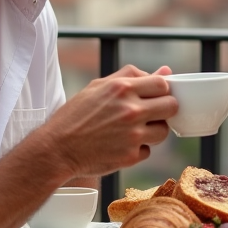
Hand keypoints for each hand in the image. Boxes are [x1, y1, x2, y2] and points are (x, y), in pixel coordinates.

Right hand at [45, 65, 177, 177]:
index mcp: (122, 88)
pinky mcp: (131, 156)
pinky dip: (138, 149)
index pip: (163, 84)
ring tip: (132, 130)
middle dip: (164, 109)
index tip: (155, 96)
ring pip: (163, 131)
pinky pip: (147, 150)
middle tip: (149, 114)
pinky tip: (120, 145)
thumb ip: (132, 76)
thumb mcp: (99, 87)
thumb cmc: (75, 116)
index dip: (162, 90)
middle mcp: (131, 110)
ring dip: (153, 131)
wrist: (56, 149)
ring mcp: (133, 135)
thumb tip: (165, 71)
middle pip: (171, 106)